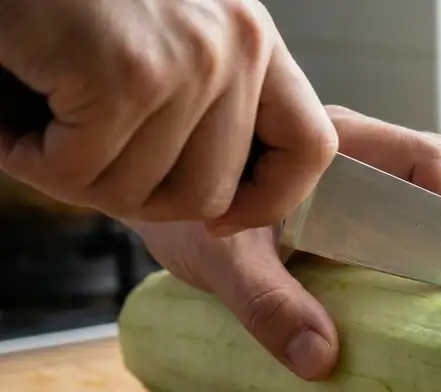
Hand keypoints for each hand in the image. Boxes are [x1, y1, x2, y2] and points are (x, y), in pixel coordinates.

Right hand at [0, 0, 336, 230]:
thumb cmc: (76, 0)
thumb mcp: (171, 33)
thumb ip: (208, 102)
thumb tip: (221, 202)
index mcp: (252, 40)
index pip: (310, 145)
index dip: (271, 200)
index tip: (224, 218)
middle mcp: (235, 47)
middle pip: (208, 193)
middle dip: (135, 196)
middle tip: (83, 157)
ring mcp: (184, 61)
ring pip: (137, 191)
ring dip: (73, 175)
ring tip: (42, 124)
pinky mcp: (123, 74)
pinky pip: (78, 171)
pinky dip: (29, 159)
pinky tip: (14, 122)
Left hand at [129, 106, 440, 380]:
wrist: (169, 194)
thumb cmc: (194, 213)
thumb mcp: (221, 258)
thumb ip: (265, 303)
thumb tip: (322, 361)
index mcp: (341, 148)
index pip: (430, 160)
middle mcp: (369, 153)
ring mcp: (377, 177)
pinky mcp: (377, 207)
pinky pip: (437, 209)